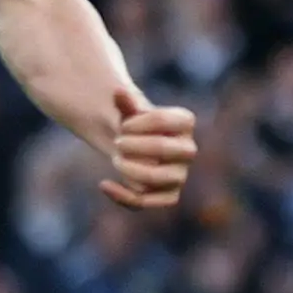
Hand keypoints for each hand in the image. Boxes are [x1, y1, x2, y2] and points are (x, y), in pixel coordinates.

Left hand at [101, 83, 198, 210]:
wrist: (134, 148)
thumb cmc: (134, 125)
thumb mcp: (128, 112)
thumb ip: (124, 103)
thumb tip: (118, 92)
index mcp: (185, 122)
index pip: (163, 120)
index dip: (138, 124)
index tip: (123, 125)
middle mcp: (188, 149)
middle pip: (164, 148)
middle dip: (135, 146)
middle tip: (117, 143)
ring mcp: (180, 175)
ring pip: (159, 178)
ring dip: (131, 170)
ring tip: (115, 160)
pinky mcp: (168, 196)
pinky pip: (150, 201)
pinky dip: (124, 196)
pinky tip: (104, 184)